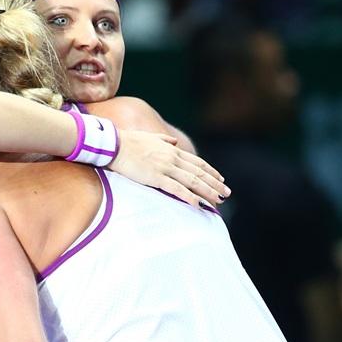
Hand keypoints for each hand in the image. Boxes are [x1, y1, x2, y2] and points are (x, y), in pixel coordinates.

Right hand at [110, 130, 230, 208]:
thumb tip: (174, 141)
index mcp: (172, 149)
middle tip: (226, 194)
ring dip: (206, 192)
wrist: (114, 144)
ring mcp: (165, 167)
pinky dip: (188, 196)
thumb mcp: (151, 137)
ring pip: (192, 181)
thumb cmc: (129, 141)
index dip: (211, 172)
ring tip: (217, 201)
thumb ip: (164, 139)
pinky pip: (176, 189)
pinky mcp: (155, 177)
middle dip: (214, 184)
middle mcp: (172, 158)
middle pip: (199, 173)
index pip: (197, 162)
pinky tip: (197, 204)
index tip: (221, 180)